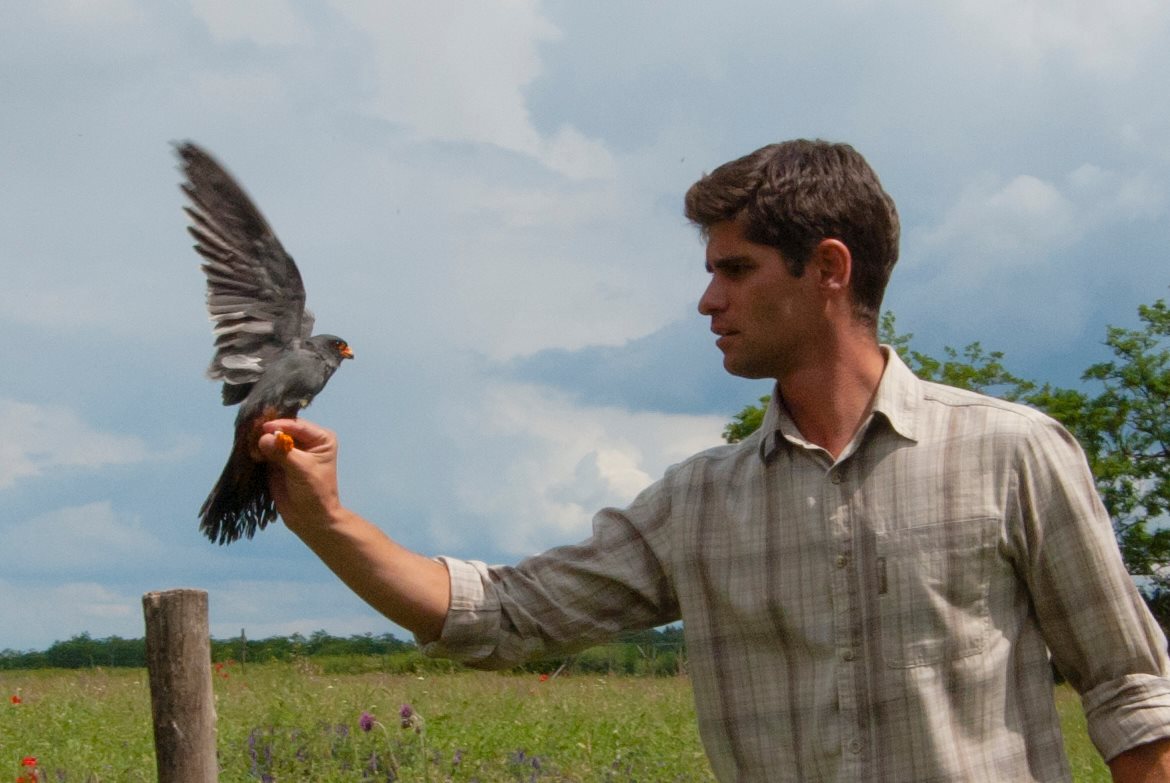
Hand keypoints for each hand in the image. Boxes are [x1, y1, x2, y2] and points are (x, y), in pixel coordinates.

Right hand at [257, 418, 342, 534]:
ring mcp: (290, 451)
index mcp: (320, 438)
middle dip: (267, 432)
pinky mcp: (276, 462)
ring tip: (251, 449)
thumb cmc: (314, 492)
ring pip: (271, 439)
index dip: (280, 425)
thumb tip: (263, 438)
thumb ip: (283, 452)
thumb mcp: (301, 469)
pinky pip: (264, 451)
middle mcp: (305, 441)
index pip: (297, 425)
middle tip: (251, 435)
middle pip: (282, 429)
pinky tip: (250, 454)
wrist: (310, 518)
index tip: (263, 428)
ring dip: (259, 442)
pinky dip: (256, 451)